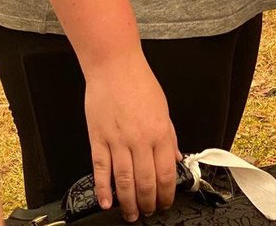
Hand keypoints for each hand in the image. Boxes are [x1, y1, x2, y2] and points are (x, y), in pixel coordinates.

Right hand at [84, 51, 179, 219]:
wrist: (114, 65)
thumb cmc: (139, 82)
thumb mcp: (163, 108)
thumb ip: (169, 136)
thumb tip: (176, 159)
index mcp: (160, 132)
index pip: (166, 173)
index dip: (166, 194)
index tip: (165, 203)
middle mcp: (140, 139)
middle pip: (146, 182)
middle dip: (148, 203)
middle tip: (148, 212)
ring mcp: (118, 141)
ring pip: (124, 181)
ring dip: (128, 203)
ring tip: (130, 214)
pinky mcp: (99, 139)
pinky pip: (101, 170)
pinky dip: (103, 189)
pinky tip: (107, 201)